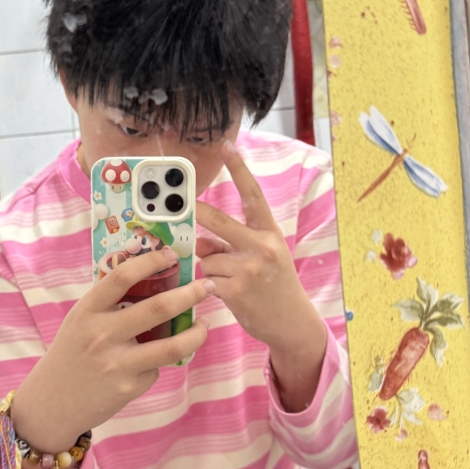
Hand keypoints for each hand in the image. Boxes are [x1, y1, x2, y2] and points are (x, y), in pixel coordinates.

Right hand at [12, 249, 212, 453]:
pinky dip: (159, 361)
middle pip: (159, 308)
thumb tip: (152, 280)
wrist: (52, 403)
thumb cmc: (71, 353)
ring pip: (173, 345)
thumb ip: (109, 303)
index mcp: (88, 311)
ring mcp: (117, 363)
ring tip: (203, 324)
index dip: (151, 262)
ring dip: (196, 332)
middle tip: (206, 286)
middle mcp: (102, 335)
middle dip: (191, 294)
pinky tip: (153, 361)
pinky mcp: (129, 387)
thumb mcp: (81, 321)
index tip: (171, 256)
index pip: (123, 277)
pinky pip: (156, 367)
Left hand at [196, 140, 326, 411]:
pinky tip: (217, 292)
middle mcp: (262, 246)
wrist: (292, 323)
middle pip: (220, 221)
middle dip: (196, 211)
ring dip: (204, 266)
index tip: (226, 145)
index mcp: (270, 233)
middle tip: (177, 202)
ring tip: (222, 279)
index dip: (239, 169)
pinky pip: (205, 279)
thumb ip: (229, 245)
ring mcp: (250, 268)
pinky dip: (204, 284)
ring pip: (206, 257)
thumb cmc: (273, 286)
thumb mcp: (260, 259)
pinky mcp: (237, 290)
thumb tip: (197, 242)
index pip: (253, 195)